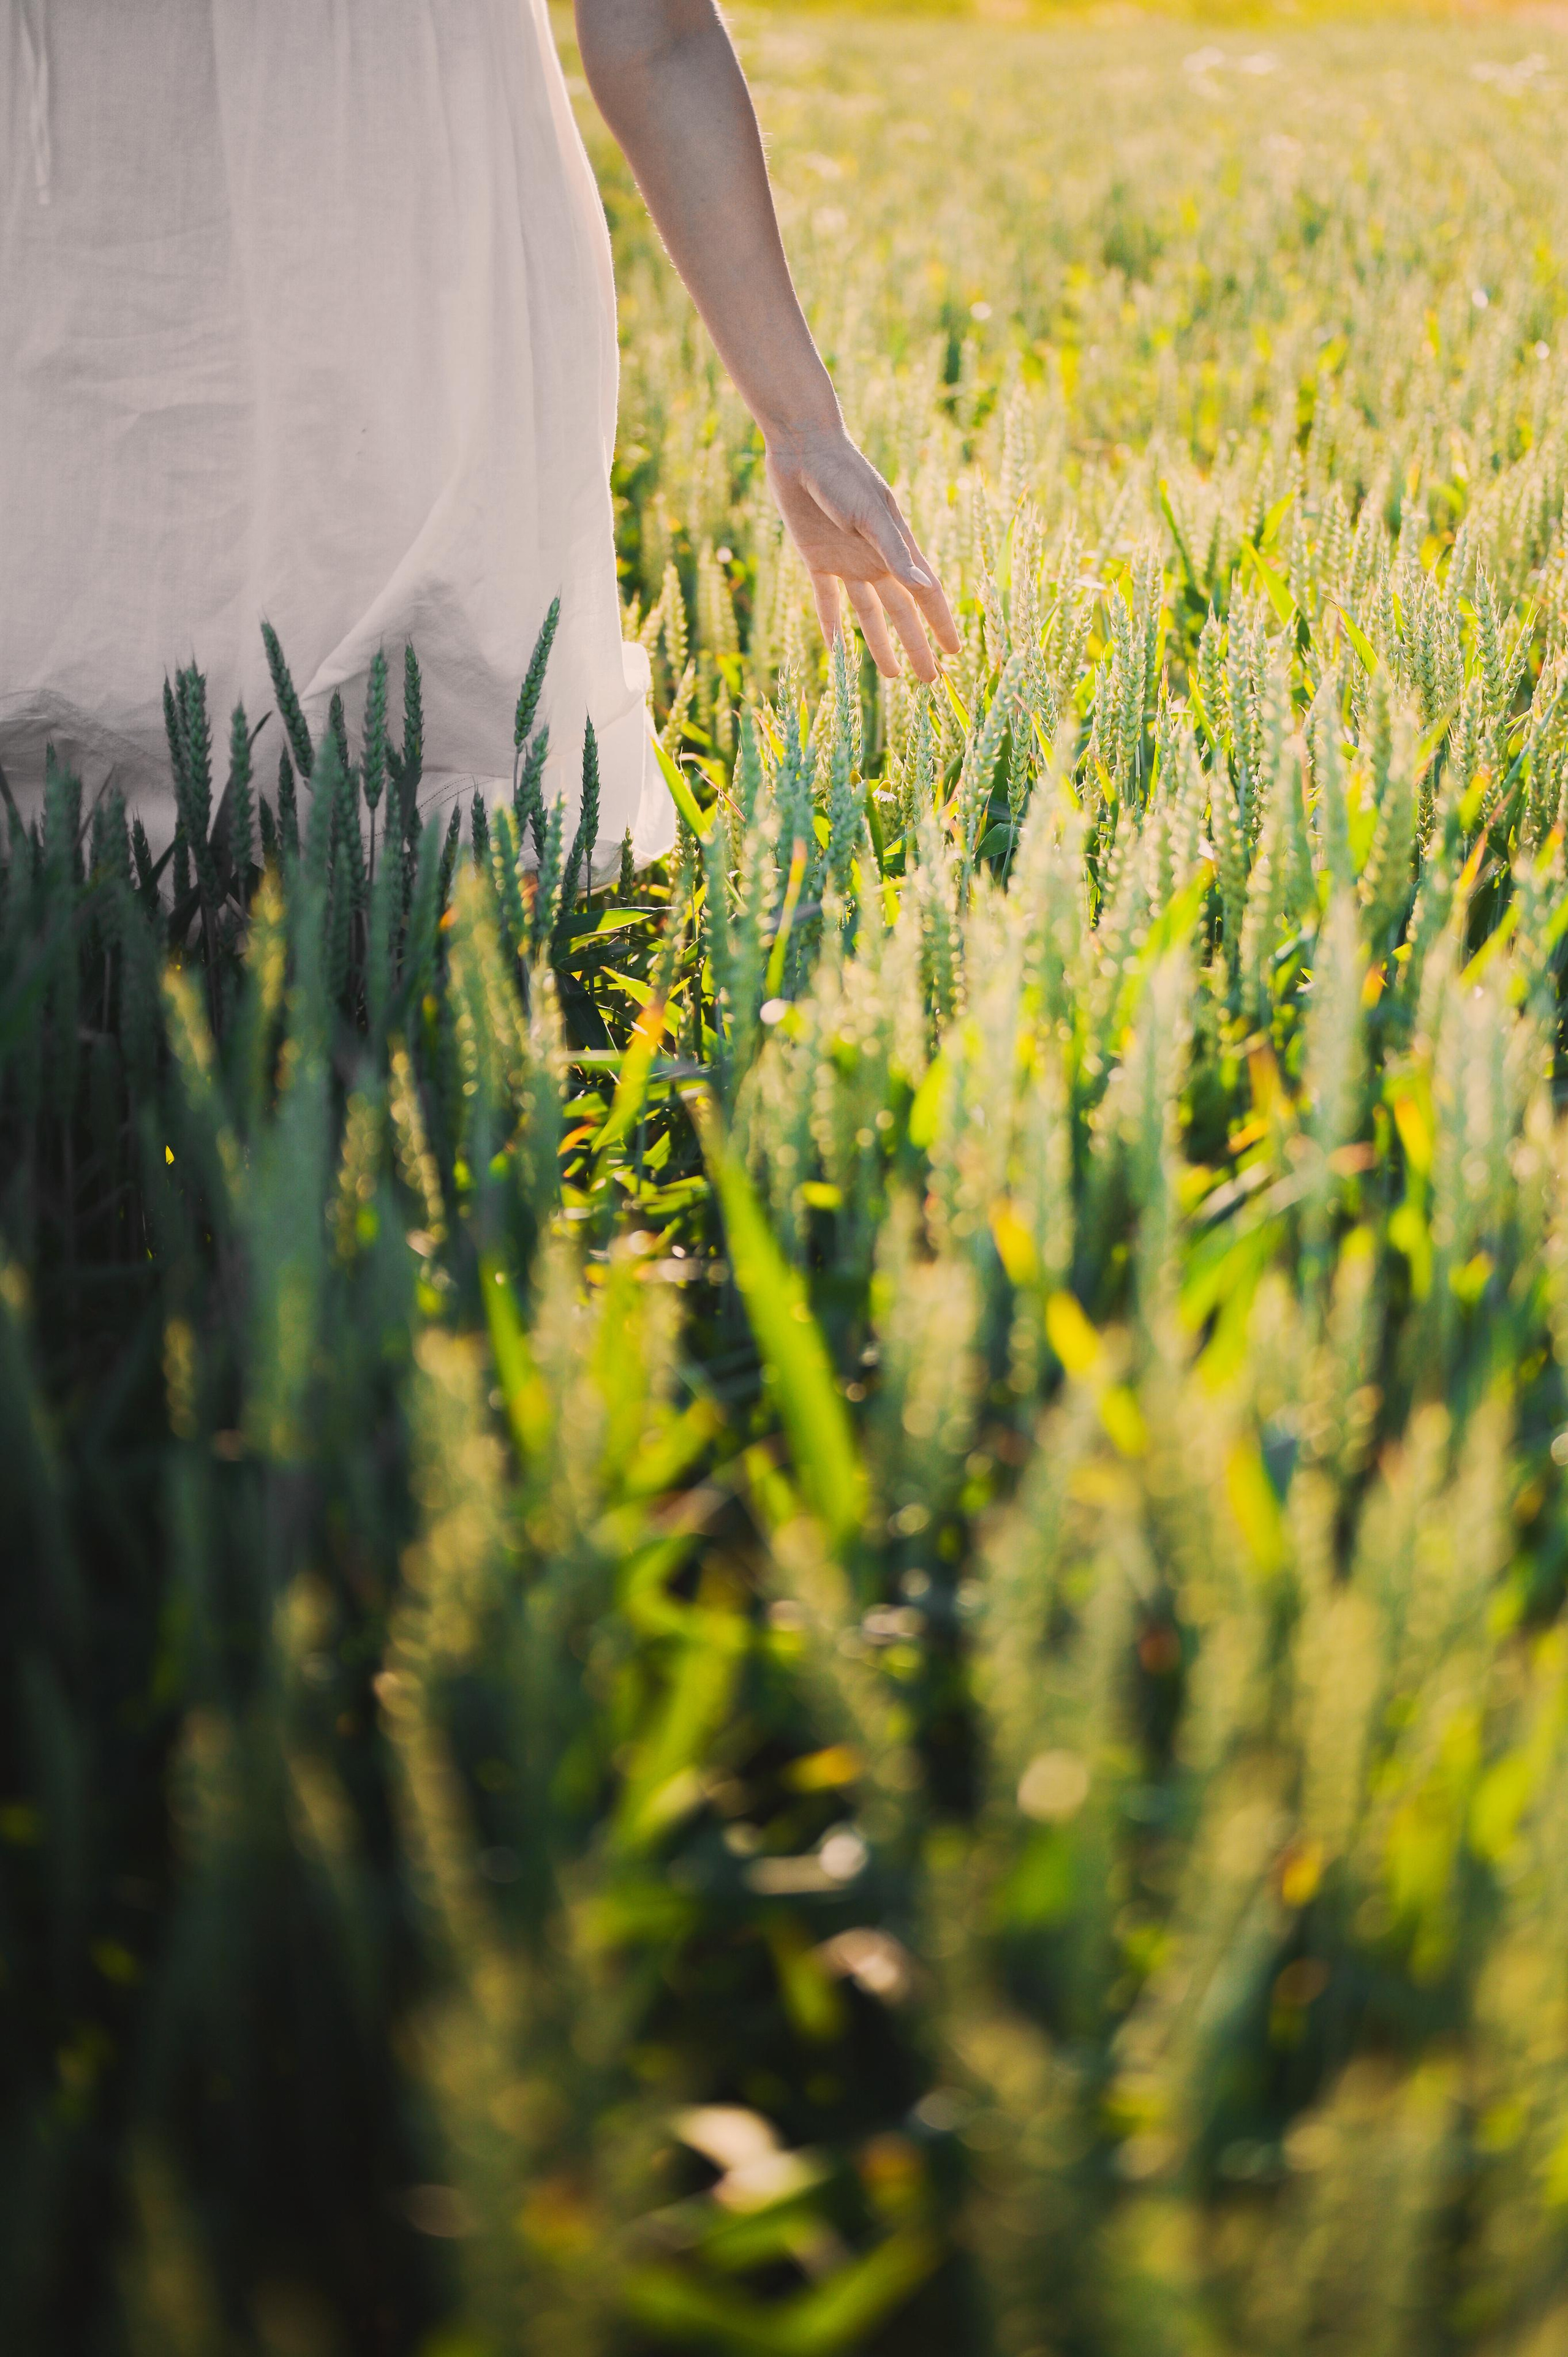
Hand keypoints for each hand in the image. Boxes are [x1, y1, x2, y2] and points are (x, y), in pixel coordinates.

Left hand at [765, 423, 959, 682]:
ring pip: (868, 613)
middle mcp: (876, 559)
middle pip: (901, 613)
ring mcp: (847, 561)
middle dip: (916, 645)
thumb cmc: (843, 476)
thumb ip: (895, 553)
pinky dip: (830, 624)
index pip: (926, 595)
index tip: (955, 653)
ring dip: (879, 644)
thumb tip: (923, 587)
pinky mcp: (817, 558)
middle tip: (930, 680)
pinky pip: (826, 600)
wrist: (803, 449)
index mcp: (896, 548)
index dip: (940, 624)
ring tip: (892, 676)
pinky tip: (835, 649)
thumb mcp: (871, 514)